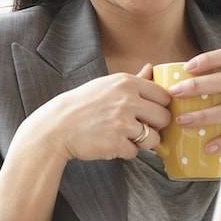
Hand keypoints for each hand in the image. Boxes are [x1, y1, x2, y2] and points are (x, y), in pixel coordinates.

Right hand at [21, 63, 172, 161]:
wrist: (56, 127)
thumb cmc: (83, 105)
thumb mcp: (106, 85)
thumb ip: (134, 79)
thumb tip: (151, 68)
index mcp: (127, 83)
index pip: (164, 96)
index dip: (160, 107)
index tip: (151, 113)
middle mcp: (127, 101)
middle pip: (164, 118)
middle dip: (155, 126)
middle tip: (140, 127)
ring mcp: (122, 123)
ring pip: (153, 138)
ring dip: (142, 142)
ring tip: (125, 137)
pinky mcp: (116, 144)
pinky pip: (135, 152)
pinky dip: (125, 152)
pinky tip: (111, 144)